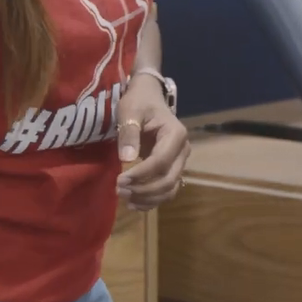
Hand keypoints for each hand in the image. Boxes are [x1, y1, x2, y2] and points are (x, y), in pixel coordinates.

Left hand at [115, 73, 189, 210]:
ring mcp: (180, 161)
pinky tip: (134, 204)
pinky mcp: (172, 169)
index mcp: (176, 134)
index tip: (119, 180)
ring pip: (170, 189)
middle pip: (168, 180)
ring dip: (148, 198)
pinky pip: (167, 190)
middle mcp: (183, 150)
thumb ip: (129, 133)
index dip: (141, 174)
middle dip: (143, 189)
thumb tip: (126, 159)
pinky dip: (152, 200)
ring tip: (125, 199)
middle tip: (119, 190)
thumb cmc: (139, 102)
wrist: (148, 97)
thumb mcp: (130, 111)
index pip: (160, 162)